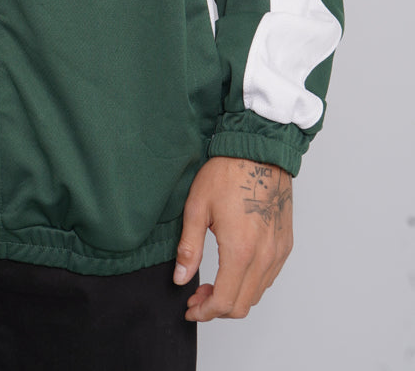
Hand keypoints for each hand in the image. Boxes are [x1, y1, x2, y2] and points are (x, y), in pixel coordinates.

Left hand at [173, 156, 292, 320]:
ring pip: (257, 294)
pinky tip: (233, 269)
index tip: (190, 308)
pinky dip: (250, 284)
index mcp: (240, 251)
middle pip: (242, 305)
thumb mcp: (197, 207)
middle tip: (197, 295)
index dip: (204, 312)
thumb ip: (189, 248)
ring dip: (234, 297)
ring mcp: (278, 252)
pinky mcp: (285, 245)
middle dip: (216, 308)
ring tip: (212, 282)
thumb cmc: (227, 174)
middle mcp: (264, 257)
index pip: (224, 302)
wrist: (258, 152)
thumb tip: (180, 278)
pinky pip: (269, 278)